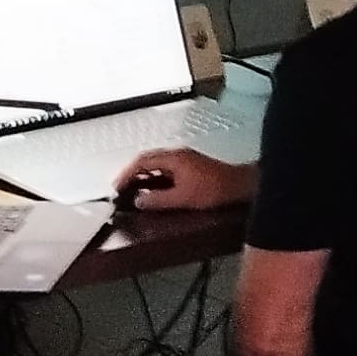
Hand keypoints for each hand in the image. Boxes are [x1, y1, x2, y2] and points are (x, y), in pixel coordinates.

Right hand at [123, 146, 254, 212]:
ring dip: (144, 175)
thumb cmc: (214, 189)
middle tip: (122, 187)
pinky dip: (155, 177)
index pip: (142, 161)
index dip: (127, 173)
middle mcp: (178, 155)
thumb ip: (157, 200)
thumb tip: (139, 200)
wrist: (238, 185)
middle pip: (148, 160)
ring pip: (157, 164)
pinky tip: (155, 189)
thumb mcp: (181, 198)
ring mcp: (185, 159)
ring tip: (134, 189)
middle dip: (133, 173)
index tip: (118, 185)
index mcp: (173, 158)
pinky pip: (166, 168)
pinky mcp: (191, 166)